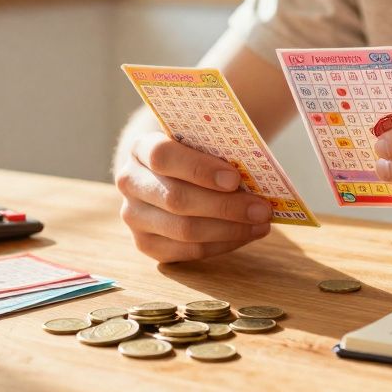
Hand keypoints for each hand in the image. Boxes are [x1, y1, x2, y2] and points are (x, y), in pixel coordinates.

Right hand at [115, 131, 272, 262]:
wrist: (169, 172)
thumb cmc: (194, 152)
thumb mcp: (201, 140)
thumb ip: (218, 148)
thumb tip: (256, 171)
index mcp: (140, 148)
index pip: (163, 157)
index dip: (199, 169)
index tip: (235, 179)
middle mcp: (130, 182)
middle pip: (176, 199)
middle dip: (225, 206)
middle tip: (262, 209)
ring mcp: (133, 216)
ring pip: (183, 230)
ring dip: (229, 229)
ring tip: (261, 223)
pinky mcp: (146, 244)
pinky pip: (187, 251)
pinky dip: (222, 244)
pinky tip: (245, 234)